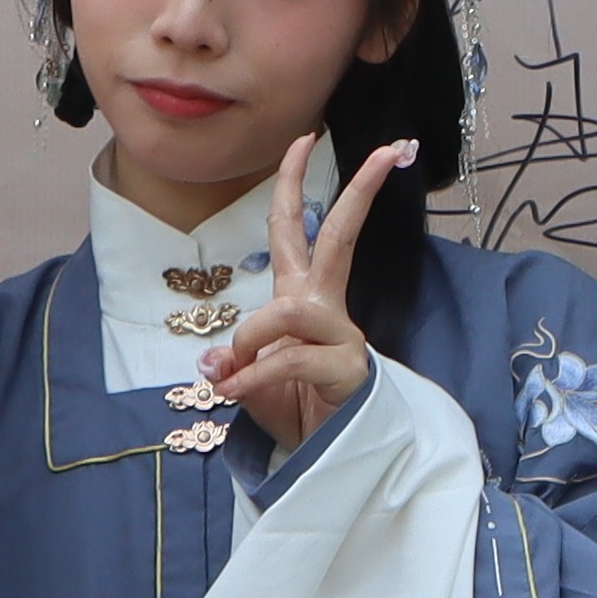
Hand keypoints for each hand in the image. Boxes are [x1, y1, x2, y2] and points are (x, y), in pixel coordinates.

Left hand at [189, 138, 407, 452]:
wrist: (328, 458)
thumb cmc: (292, 407)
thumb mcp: (249, 380)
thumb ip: (233, 362)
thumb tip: (215, 363)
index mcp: (300, 297)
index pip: (297, 229)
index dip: (294, 183)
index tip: (304, 139)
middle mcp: (324, 307)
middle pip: (340, 237)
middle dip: (356, 191)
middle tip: (381, 149)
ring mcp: (341, 336)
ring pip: (290, 310)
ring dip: (252, 338)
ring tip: (234, 374)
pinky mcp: (347, 369)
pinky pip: (289, 360)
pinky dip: (253, 377)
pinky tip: (235, 394)